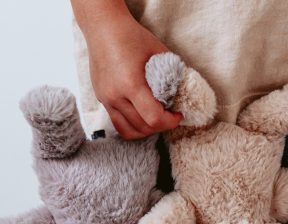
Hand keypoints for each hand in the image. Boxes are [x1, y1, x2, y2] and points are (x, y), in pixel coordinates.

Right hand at [84, 14, 181, 138]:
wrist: (103, 28)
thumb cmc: (132, 37)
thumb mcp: (159, 54)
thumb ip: (173, 76)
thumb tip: (185, 94)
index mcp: (131, 84)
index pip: (154, 118)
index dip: (170, 122)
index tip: (177, 114)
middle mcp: (115, 95)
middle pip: (143, 127)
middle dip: (161, 126)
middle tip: (170, 116)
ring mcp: (106, 100)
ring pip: (130, 131)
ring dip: (147, 130)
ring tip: (156, 119)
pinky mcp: (102, 100)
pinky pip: (119, 124)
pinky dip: (134, 127)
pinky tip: (143, 118)